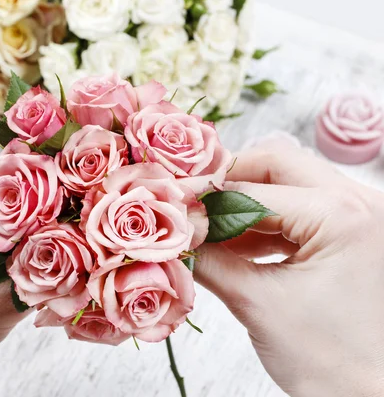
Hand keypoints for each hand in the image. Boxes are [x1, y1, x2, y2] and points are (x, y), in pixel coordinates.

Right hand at [195, 141, 383, 395]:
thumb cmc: (330, 362)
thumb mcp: (256, 303)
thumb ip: (208, 258)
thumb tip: (173, 231)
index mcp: (344, 215)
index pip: (253, 189)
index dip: (205, 197)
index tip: (169, 206)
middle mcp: (360, 204)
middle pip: (276, 167)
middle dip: (227, 185)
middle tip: (190, 207)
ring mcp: (359, 218)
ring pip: (287, 187)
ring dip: (242, 206)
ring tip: (207, 232)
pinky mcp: (350, 236)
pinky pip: (298, 213)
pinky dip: (262, 224)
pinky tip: (232, 245)